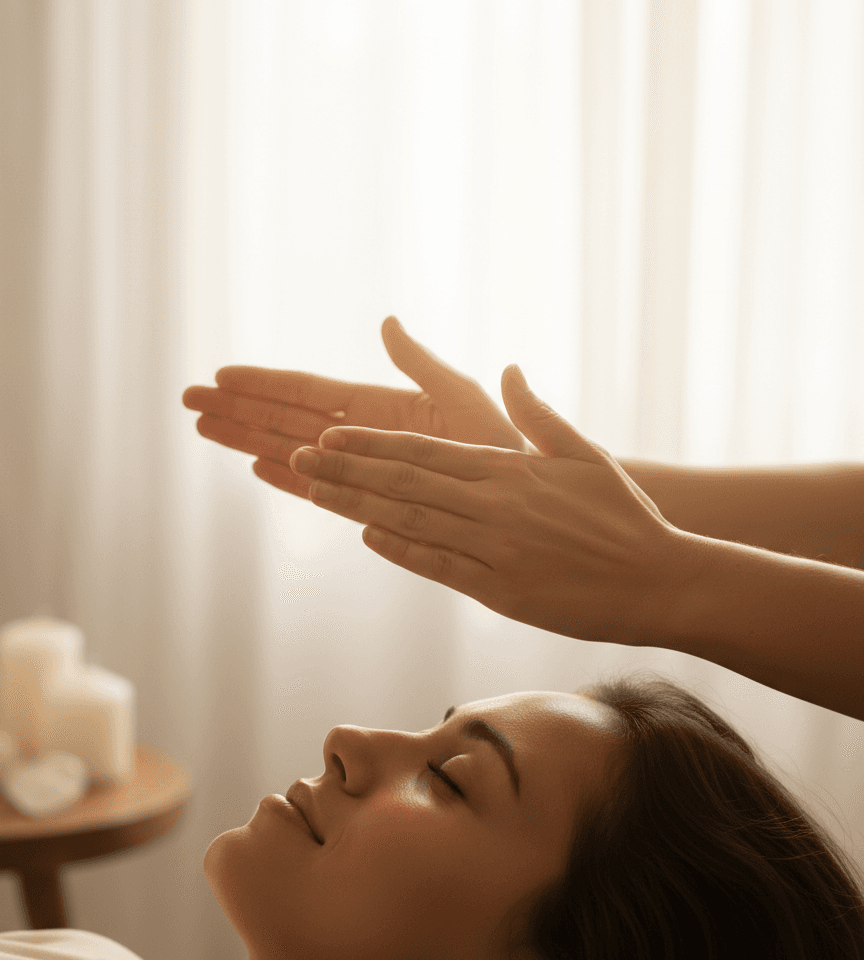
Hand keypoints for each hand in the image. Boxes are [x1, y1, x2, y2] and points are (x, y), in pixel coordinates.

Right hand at [182, 316, 528, 498]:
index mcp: (383, 406)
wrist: (526, 505)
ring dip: (249, 440)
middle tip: (189, 401)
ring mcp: (363, 470)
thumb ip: (422, 364)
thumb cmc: (506, 444)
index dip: (265, 383)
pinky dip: (289, 478)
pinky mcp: (371, 501)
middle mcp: (364, 437)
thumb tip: (387, 323)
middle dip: (240, 410)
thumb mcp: (464, 397)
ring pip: (294, 451)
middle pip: (288, 419)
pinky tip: (257, 466)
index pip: (310, 391)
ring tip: (205, 429)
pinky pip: (320, 489)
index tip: (222, 375)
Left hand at [288, 366, 687, 644]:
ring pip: (411, 520)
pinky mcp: (501, 590)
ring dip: (358, 505)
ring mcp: (494, 548)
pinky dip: (401, 551)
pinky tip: (368, 537)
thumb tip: (510, 369)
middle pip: (405, 481)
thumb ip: (539, 413)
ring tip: (315, 491)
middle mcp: (493, 504)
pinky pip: (440, 567)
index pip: (424, 450)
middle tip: (299, 455)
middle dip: (348, 468)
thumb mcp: (584, 452)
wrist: (660, 579)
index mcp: (508, 469)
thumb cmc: (624, 515)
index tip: (331, 435)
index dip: (372, 442)